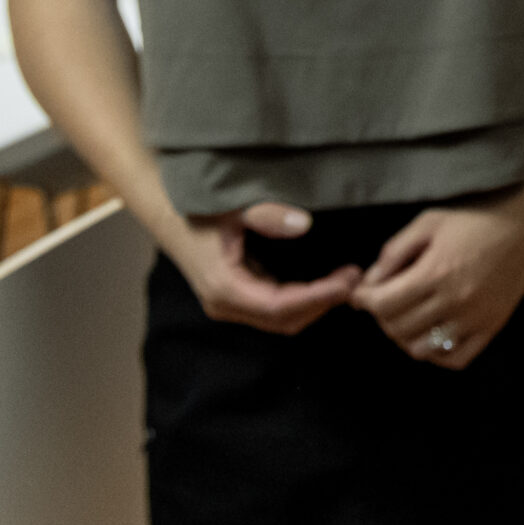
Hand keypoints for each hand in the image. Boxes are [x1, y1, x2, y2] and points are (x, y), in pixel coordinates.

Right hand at [167, 202, 361, 334]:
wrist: (167, 211)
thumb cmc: (199, 206)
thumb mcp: (233, 205)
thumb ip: (266, 214)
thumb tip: (304, 224)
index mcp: (224, 286)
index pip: (280, 306)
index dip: (319, 297)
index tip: (349, 280)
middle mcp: (225, 304)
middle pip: (284, 320)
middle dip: (323, 303)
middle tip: (356, 279)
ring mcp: (229, 304)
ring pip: (280, 319)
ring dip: (315, 304)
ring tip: (346, 280)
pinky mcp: (235, 298)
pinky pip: (274, 309)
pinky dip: (302, 300)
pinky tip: (324, 282)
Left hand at [348, 181, 523, 368]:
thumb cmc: (477, 215)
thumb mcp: (429, 222)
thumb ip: (395, 252)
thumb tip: (372, 281)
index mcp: (436, 272)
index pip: (383, 304)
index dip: (364, 300)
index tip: (359, 294)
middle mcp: (454, 301)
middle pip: (398, 328)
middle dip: (381, 316)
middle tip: (382, 300)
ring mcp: (475, 319)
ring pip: (422, 349)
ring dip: (404, 336)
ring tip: (405, 316)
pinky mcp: (492, 327)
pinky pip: (456, 358)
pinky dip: (436, 353)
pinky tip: (431, 334)